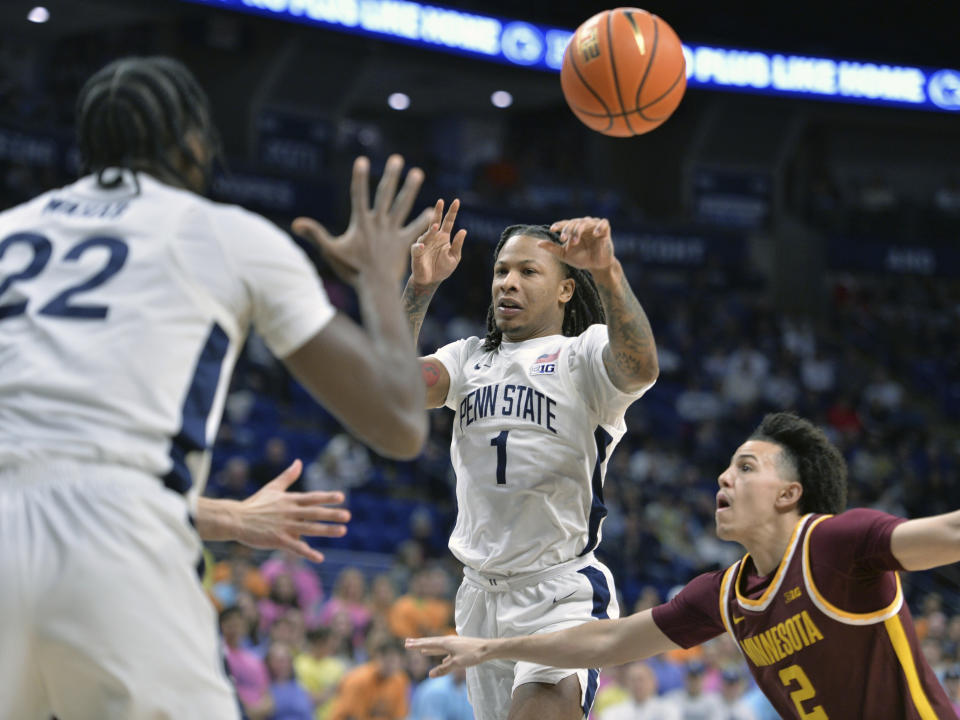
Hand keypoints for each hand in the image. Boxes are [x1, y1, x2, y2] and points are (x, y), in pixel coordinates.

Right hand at [233, 460, 349, 562]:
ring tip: (343, 531)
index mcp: (289, 500)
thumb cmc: (255, 504)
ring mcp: (284, 526)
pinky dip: (308, 553)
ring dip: (326, 530)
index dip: (326, 498)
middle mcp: (289, 512)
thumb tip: (298, 462)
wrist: (236, 519)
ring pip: (309, 529)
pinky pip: (295, 547)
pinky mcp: (278, 539)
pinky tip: (320, 558)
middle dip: (332, 514)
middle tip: (348, 515)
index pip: (312, 498)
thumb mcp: (272, 488)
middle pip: (314, 513)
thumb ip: (288, 476)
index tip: (341, 497)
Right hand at [292, 155, 432, 284]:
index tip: (362, 160)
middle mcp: (379, 223)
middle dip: (391, 176)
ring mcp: (393, 232)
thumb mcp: (331, 251)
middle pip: (385, 195)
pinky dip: (424, 221)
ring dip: (410, 189)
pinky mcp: (404, 243)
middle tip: (397, 159)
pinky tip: (433, 211)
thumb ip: (315, 234)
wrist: (375, 286)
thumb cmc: (351, 270)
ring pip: (403, 206)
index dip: (360, 178)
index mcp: (361, 223)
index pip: (359, 195)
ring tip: (418, 172)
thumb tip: (296, 223)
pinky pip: (416, 229)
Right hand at [405, 635, 489, 677]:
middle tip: (407, 642)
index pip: (428, 644)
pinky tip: (441, 659)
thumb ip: (443, 669)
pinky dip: (440, 653)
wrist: (487, 649)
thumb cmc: (472, 655)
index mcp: (446, 643)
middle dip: (419, 643)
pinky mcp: (459, 648)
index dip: (417, 645)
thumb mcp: (457, 663)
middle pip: (431, 642)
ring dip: (429, 648)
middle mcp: (448, 641)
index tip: (406, 644)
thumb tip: (430, 675)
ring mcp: (454, 644)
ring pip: (438, 646)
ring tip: (421, 649)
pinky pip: (446, 651)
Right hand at [410, 198, 466, 285]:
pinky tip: (423, 246)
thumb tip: (464, 230)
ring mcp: (424, 243)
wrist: (431, 281)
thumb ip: (458, 245)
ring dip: (431, 230)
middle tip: (440, 201)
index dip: (452, 212)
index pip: (448, 221)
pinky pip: (417, 248)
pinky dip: (419, 246)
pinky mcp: (416, 253)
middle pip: (435, 221)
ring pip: (427, 234)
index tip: (457, 201)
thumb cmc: (443, 268)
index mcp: (444, 237)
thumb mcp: (454, 257)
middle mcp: (433, 237)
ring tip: (436, 226)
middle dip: (438, 211)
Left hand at [544, 217, 615, 272]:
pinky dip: (599, 227)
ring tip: (574, 242)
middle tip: (563, 240)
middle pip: (574, 222)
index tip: (552, 230)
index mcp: (574, 229)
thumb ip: (553, 248)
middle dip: (568, 230)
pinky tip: (595, 234)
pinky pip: (603, 223)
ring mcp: (595, 226)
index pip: (565, 223)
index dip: (559, 225)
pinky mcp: (605, 230)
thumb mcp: (564, 255)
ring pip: (586, 222)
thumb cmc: (581, 259)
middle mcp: (584, 225)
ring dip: (579, 231)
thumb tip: (538, 243)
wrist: (596, 266)